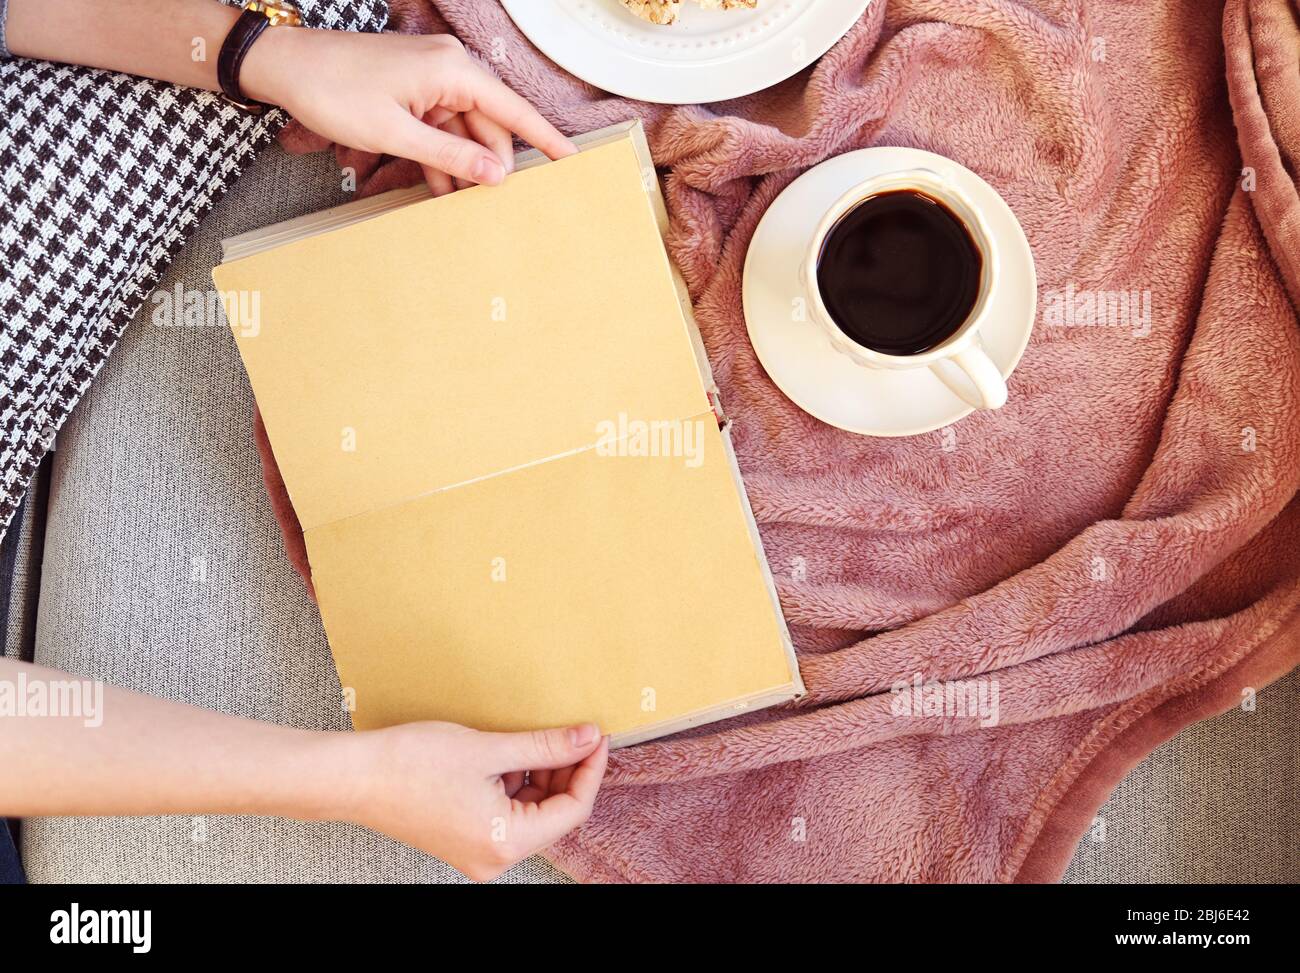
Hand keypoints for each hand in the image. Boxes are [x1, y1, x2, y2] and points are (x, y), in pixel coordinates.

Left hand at [242, 28, 576, 192]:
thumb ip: (452, 155)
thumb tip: (495, 174)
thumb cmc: (334, 90)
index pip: (514, 110)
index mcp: (453, 70)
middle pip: (490, 124)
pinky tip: (441, 188)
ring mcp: (431, 79)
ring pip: (465, 130)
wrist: (285, 67)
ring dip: (464, 165)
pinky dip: (441, 156)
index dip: (545, 139)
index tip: (571, 160)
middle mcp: (449, 68)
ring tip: (464, 204)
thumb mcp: (397, 133)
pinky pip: (440, 128)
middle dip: (492, 164)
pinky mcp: (413, 90)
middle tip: (496, 204)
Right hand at [338, 720, 608, 880]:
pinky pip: (507, 813)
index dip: (590, 769)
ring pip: (531, 812)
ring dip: (541, 776)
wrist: (352, 777)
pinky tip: (509, 755)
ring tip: (538, 740)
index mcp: (505, 842)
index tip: (597, 736)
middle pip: (553, 815)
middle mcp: (494, 857)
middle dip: (567, 772)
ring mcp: (478, 851)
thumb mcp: (490, 749)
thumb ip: (545, 746)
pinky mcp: (464, 838)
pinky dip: (515, 784)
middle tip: (574, 733)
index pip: (572, 810)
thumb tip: (587, 738)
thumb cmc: (410, 764)